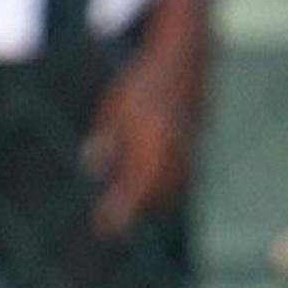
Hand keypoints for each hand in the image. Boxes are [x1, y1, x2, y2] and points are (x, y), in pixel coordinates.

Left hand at [83, 31, 204, 237]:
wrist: (185, 59)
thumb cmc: (145, 81)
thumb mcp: (116, 107)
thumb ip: (107, 139)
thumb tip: (92, 166)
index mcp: (152, 147)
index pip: (133, 191)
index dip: (117, 213)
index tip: (102, 228)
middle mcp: (173, 155)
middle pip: (152, 198)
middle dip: (134, 210)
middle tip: (111, 220)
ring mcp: (188, 153)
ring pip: (168, 191)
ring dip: (149, 202)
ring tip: (129, 203)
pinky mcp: (195, 149)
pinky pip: (178, 179)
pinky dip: (162, 188)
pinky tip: (150, 186)